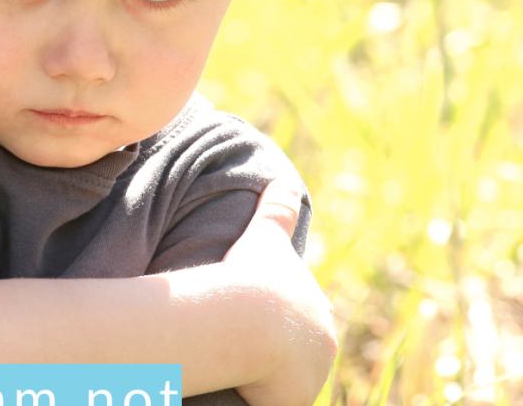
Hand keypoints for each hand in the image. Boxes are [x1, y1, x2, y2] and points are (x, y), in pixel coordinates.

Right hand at [225, 180, 336, 405]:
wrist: (249, 314)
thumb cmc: (253, 273)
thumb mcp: (265, 234)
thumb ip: (277, 207)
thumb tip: (282, 176)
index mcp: (319, 309)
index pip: (305, 317)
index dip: (283, 318)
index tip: (260, 317)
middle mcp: (323, 343)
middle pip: (301, 351)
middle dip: (280, 350)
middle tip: (244, 345)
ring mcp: (310, 375)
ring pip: (287, 378)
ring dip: (268, 376)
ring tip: (236, 367)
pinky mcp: (292, 399)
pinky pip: (274, 401)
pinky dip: (258, 396)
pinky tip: (238, 387)